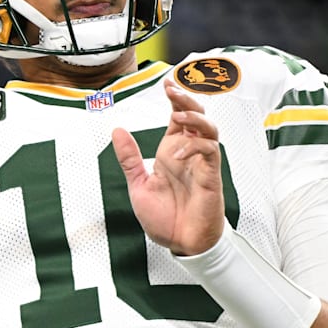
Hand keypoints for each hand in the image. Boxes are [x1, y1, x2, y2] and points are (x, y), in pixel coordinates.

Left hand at [112, 78, 224, 255]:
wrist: (180, 245)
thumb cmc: (164, 218)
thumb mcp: (138, 184)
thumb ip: (129, 159)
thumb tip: (117, 131)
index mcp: (172, 151)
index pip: (178, 116)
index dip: (175, 97)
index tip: (166, 83)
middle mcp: (188, 153)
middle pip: (196, 115)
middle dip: (187, 98)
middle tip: (172, 89)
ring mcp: (201, 164)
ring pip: (209, 129)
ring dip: (195, 118)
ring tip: (179, 115)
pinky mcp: (210, 177)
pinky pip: (210, 152)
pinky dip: (196, 147)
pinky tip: (180, 153)